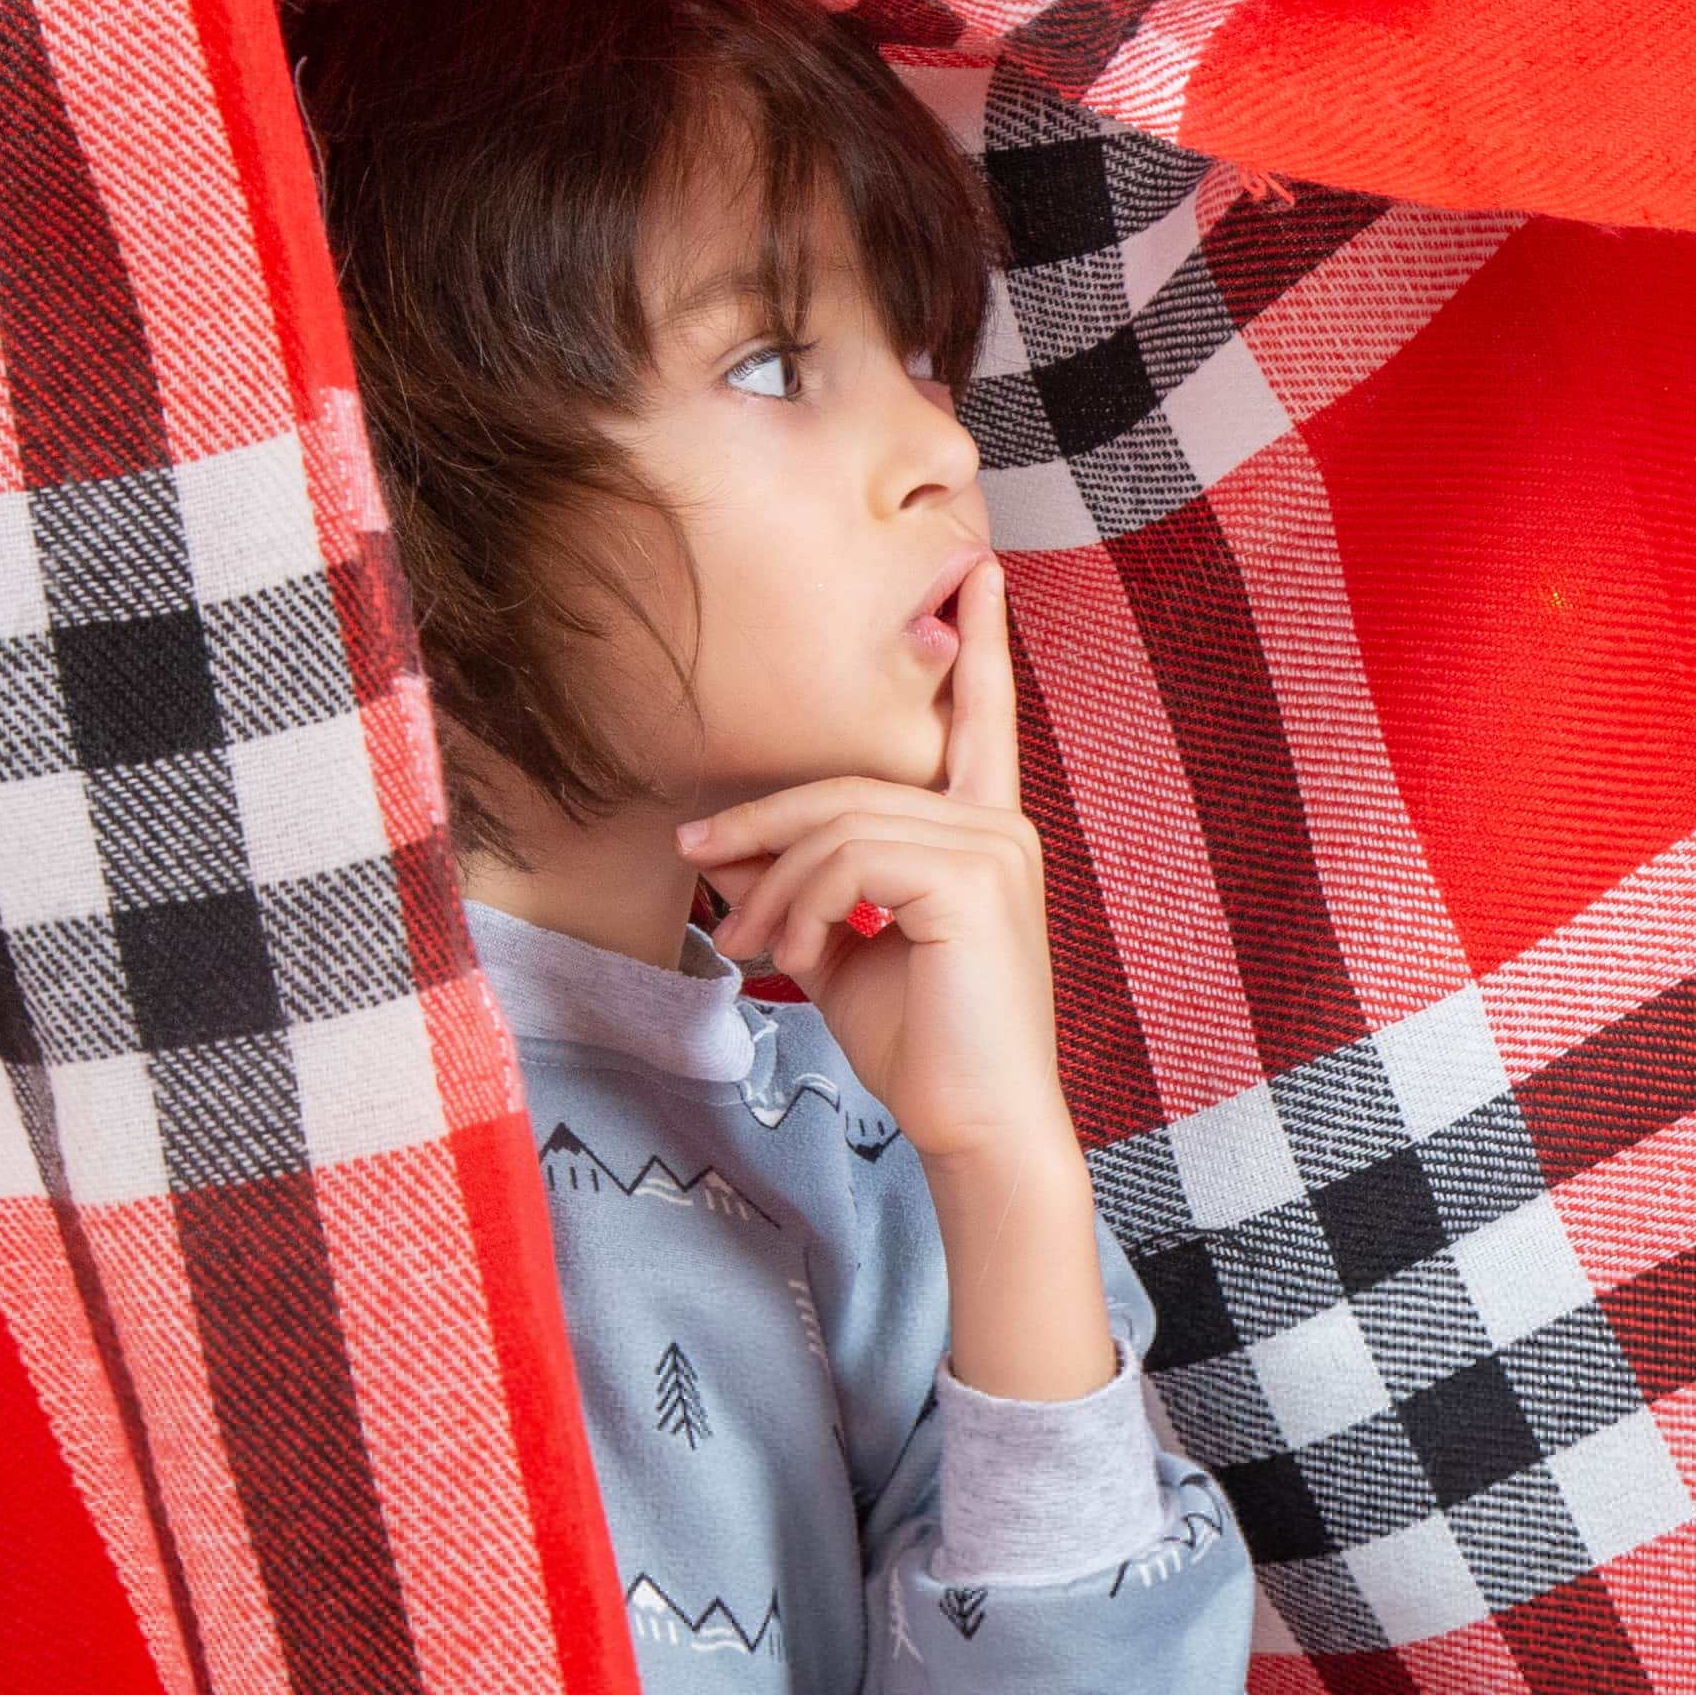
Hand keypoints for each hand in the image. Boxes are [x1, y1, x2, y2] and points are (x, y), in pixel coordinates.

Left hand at [680, 562, 1082, 1188]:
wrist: (975, 1126)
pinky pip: (852, 856)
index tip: (975, 568)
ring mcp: (994, 846)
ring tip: (749, 942)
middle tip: (695, 858)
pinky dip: (801, 902)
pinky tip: (795, 952)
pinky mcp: (973, 878)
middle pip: (851, 781)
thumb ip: (806, 887)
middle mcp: (1000, 825)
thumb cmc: (921, 1046)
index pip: (981, 722)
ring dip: (772, 883)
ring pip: (841, 820)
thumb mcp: (846, 948)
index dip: (979, 642)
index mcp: (985, 832)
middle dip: (761, 821)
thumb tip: (723, 847)